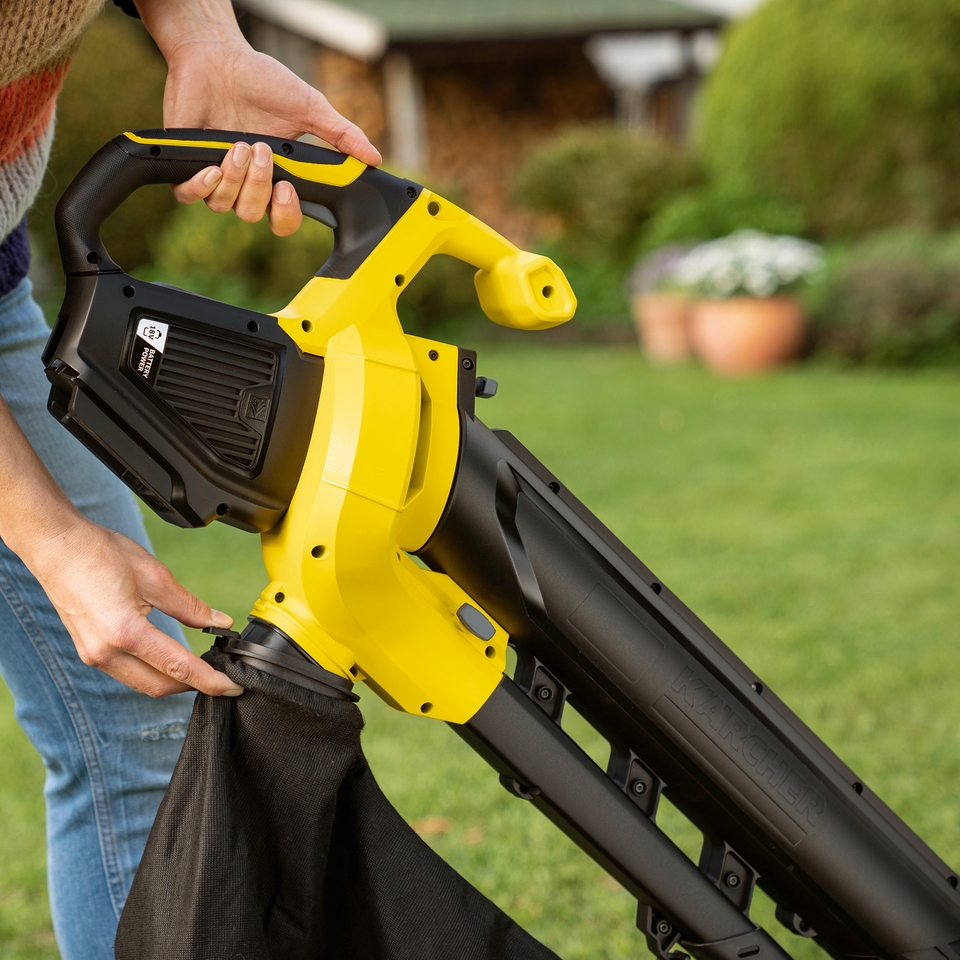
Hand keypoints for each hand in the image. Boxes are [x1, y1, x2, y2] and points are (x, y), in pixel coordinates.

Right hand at [31, 517, 243, 698]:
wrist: (56, 547)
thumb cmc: (99, 554)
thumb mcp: (155, 576)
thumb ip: (190, 606)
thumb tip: (220, 623)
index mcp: (125, 633)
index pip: (178, 668)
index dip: (210, 681)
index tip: (233, 686)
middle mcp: (106, 653)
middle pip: (159, 686)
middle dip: (194, 686)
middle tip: (222, 678)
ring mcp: (93, 655)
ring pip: (142, 683)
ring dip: (172, 681)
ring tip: (201, 669)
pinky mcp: (89, 651)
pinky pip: (126, 673)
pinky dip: (152, 671)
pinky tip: (170, 660)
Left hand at [136, 0, 381, 235]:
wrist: (217, 56)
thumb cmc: (261, 80)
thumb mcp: (310, 107)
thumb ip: (342, 135)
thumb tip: (374, 158)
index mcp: (276, 176)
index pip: (283, 218)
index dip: (286, 214)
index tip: (288, 189)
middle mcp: (246, 182)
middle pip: (254, 215)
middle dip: (259, 188)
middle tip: (262, 153)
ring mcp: (217, 175)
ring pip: (224, 206)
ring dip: (234, 177)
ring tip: (237, 144)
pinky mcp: (187, 165)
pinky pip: (190, 196)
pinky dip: (201, 185)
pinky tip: (212, 164)